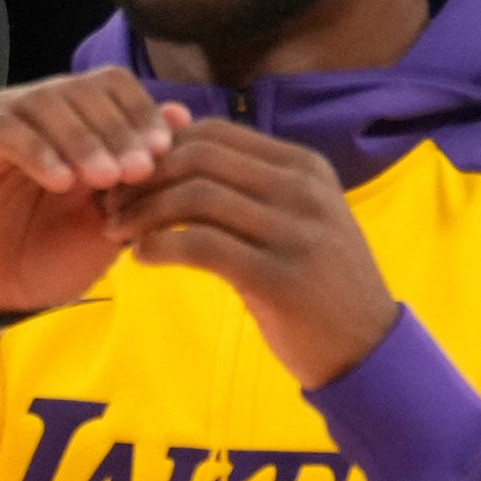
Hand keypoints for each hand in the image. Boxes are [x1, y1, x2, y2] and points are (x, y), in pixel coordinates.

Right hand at [0, 70, 187, 360]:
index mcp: (68, 122)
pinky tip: (61, 182)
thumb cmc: (48, 258)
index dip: (140, 111)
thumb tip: (180, 117)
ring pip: (42, 103)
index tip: (166, 150)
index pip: (109, 84)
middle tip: (138, 169)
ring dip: (81, 138)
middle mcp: (30, 114)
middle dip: (117, 127)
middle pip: (80, 88)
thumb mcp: (108, 219)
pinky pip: (2, 132)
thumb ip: (139, 174)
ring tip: (106, 178)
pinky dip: (37, 152)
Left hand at [101, 120, 397, 388]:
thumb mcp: (291, 218)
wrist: (367, 347)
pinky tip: (142, 258)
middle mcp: (302, 190)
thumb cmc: (316, 280)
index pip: (214, 133)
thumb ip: (240, 183)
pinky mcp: (278, 278)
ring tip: (120, 232)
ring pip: (195, 197)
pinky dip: (159, 247)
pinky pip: (201, 246)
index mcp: (303, 166)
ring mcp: (294, 232)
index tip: (129, 177)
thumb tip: (174, 137)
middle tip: (113, 204)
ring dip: (143, 212)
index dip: (159, 149)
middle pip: (198, 157)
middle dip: (144, 177)